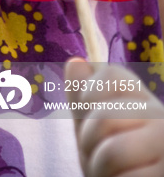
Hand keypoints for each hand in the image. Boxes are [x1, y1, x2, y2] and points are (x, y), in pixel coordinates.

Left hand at [65, 58, 163, 176]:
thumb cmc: (115, 166)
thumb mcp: (95, 131)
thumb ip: (84, 101)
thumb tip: (74, 62)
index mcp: (143, 102)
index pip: (112, 75)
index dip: (88, 95)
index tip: (89, 121)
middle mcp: (162, 117)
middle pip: (103, 116)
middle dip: (88, 144)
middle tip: (100, 158)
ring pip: (112, 151)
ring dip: (99, 169)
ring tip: (110, 173)